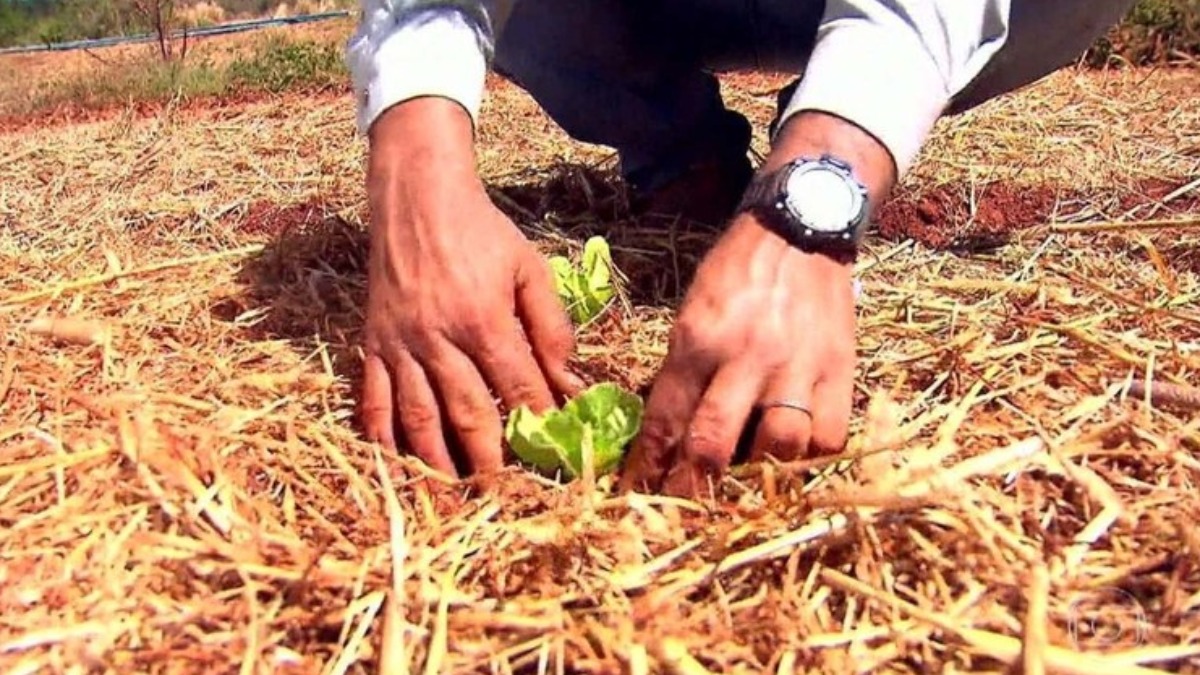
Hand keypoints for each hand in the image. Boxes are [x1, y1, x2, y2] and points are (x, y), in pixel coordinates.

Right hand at [359, 99, 582, 476]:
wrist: (416, 197)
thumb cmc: (480, 231)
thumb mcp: (528, 267)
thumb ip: (551, 325)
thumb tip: (569, 379)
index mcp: (483, 320)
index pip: (517, 387)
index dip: (538, 424)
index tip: (554, 456)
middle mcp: (438, 339)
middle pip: (467, 413)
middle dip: (488, 460)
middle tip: (505, 497)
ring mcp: (400, 344)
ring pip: (417, 417)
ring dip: (435, 463)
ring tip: (452, 498)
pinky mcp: (373, 343)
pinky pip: (372, 399)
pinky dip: (381, 437)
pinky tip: (395, 467)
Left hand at [619, 214, 856, 495]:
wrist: (801, 227)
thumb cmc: (737, 271)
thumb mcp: (692, 310)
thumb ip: (681, 369)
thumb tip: (664, 431)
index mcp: (699, 339)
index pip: (666, 418)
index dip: (648, 465)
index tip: (636, 493)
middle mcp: (747, 357)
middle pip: (714, 444)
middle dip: (690, 488)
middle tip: (680, 510)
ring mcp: (797, 366)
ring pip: (777, 449)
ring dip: (756, 477)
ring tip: (743, 485)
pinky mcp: (839, 370)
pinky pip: (827, 437)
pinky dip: (809, 457)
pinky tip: (794, 458)